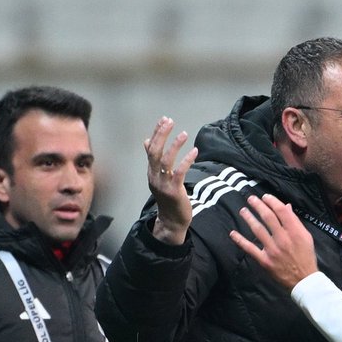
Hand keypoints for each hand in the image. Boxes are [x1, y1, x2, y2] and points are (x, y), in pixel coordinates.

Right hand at [145, 116, 198, 244]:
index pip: (151, 148)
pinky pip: (179, 172)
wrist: (172, 222)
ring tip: (184, 134)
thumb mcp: (159, 178)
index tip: (164, 119)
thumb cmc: (168, 199)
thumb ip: (154, 160)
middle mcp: (154, 177)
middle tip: (170, 121)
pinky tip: (194, 151)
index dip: (157, 133)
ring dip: (175, 145)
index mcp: (151, 172)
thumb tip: (146, 141)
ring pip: (166, 161)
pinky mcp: (174, 191)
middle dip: (162, 134)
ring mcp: (164, 185)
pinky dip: (186, 160)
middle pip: (155, 152)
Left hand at [230, 194, 318, 290]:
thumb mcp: (306, 237)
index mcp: (295, 232)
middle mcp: (283, 239)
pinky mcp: (265, 260)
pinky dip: (240, 241)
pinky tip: (233, 234)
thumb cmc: (306, 257)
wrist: (303, 279)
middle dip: (258, 206)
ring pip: (258, 230)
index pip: (281, 211)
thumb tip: (286, 206)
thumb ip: (295, 221)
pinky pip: (250, 249)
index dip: (272, 201)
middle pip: (268, 218)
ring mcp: (273, 250)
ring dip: (249, 218)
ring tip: (243, 210)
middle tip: (251, 198)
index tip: (265, 197)